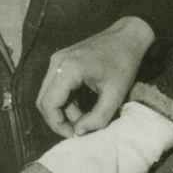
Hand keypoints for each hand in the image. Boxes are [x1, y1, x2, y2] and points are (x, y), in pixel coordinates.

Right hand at [36, 17, 154, 138]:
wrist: (128, 37)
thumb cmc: (124, 63)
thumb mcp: (115, 95)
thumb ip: (97, 118)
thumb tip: (79, 133)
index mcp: (68, 69)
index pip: (48, 105)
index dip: (58, 125)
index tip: (74, 136)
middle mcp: (57, 63)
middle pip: (44, 101)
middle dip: (58, 120)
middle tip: (77, 132)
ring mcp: (57, 60)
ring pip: (49, 95)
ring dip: (63, 111)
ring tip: (85, 119)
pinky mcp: (62, 61)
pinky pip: (56, 87)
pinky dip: (66, 101)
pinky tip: (84, 108)